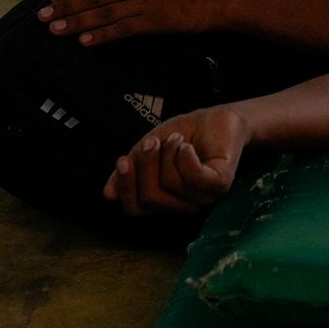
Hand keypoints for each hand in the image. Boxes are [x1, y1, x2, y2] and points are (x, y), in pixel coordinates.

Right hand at [104, 105, 249, 212]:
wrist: (217, 118)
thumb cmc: (184, 134)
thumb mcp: (148, 149)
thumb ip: (131, 168)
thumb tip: (107, 194)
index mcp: (163, 198)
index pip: (136, 209)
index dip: (126, 187)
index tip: (122, 159)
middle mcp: (182, 203)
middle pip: (151, 196)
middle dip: (146, 164)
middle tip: (153, 141)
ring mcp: (202, 196)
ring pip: (171, 184)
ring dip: (170, 153)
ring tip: (178, 138)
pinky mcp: (221, 184)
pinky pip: (194, 178)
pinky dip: (185, 157)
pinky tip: (187, 146)